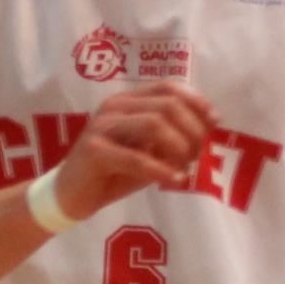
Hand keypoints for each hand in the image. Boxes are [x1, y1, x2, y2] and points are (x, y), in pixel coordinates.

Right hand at [54, 82, 215, 221]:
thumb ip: (173, 136)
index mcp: (128, 101)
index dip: (196, 101)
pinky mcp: (94, 151)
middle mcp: (115, 107)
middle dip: (192, 130)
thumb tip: (211, 122)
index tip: (213, 122)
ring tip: (185, 166)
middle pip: (168, 105)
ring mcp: (102, 127)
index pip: (169, 87)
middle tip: (197, 155)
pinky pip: (136, 157)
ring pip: (154, 124)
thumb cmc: (112, 172)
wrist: (70, 196)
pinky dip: (161, 169)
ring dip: (179, 147)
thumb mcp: (148, 151)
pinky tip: (174, 180)